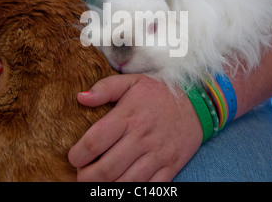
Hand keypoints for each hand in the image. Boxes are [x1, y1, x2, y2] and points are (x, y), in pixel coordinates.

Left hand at [68, 74, 202, 181]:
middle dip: (86, 178)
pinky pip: (149, 189)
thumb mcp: (132, 81)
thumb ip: (105, 88)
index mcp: (128, 116)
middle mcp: (141, 137)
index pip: (95, 142)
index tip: (74, 157)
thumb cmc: (159, 92)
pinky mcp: (170, 166)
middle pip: (106, 169)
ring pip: (125, 183)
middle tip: (81, 175)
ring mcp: (157, 154)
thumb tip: (80, 98)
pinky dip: (132, 192)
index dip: (78, 155)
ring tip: (98, 182)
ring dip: (105, 188)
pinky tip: (121, 186)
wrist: (196, 102)